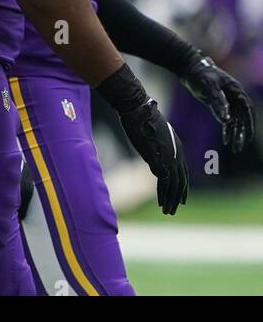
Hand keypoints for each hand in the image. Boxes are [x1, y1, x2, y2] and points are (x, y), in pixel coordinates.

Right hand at [118, 99, 188, 215]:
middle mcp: (178, 155)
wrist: (138, 110)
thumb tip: (154, 163)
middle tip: (175, 209)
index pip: (184, 172)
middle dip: (178, 197)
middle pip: (181, 181)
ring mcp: (169, 158)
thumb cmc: (141, 117)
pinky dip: (164, 196)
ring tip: (169, 212)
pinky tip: (162, 204)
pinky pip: (164, 184)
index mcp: (178, 148)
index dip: (183, 186)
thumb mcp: (153, 134)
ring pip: (174, 185)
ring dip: (171, 200)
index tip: (181, 197)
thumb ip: (156, 148)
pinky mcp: (159, 161)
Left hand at [181, 54, 254, 153]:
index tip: (248, 135)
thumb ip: (217, 101)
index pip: (247, 109)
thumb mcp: (208, 85)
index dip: (249, 123)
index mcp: (236, 90)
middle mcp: (235, 97)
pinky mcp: (220, 105)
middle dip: (243, 132)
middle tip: (241, 146)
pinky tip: (226, 140)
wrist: (189, 68)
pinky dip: (227, 130)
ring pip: (235, 120)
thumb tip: (226, 120)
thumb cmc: (200, 74)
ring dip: (235, 134)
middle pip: (243, 117)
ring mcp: (228, 101)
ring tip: (235, 147)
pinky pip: (226, 120)